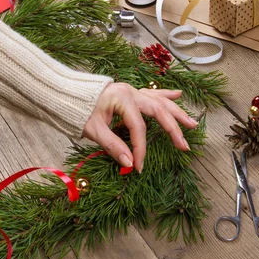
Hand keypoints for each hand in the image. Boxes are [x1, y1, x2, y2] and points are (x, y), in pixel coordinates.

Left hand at [83, 83, 197, 172]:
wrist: (66, 92)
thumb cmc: (77, 110)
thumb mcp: (93, 130)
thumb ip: (113, 146)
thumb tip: (129, 163)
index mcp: (122, 99)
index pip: (138, 129)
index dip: (140, 149)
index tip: (138, 167)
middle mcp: (131, 92)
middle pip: (158, 111)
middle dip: (173, 129)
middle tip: (184, 146)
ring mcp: (132, 91)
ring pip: (160, 101)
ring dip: (176, 113)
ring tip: (192, 124)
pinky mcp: (130, 93)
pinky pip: (152, 94)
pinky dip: (165, 95)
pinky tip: (178, 95)